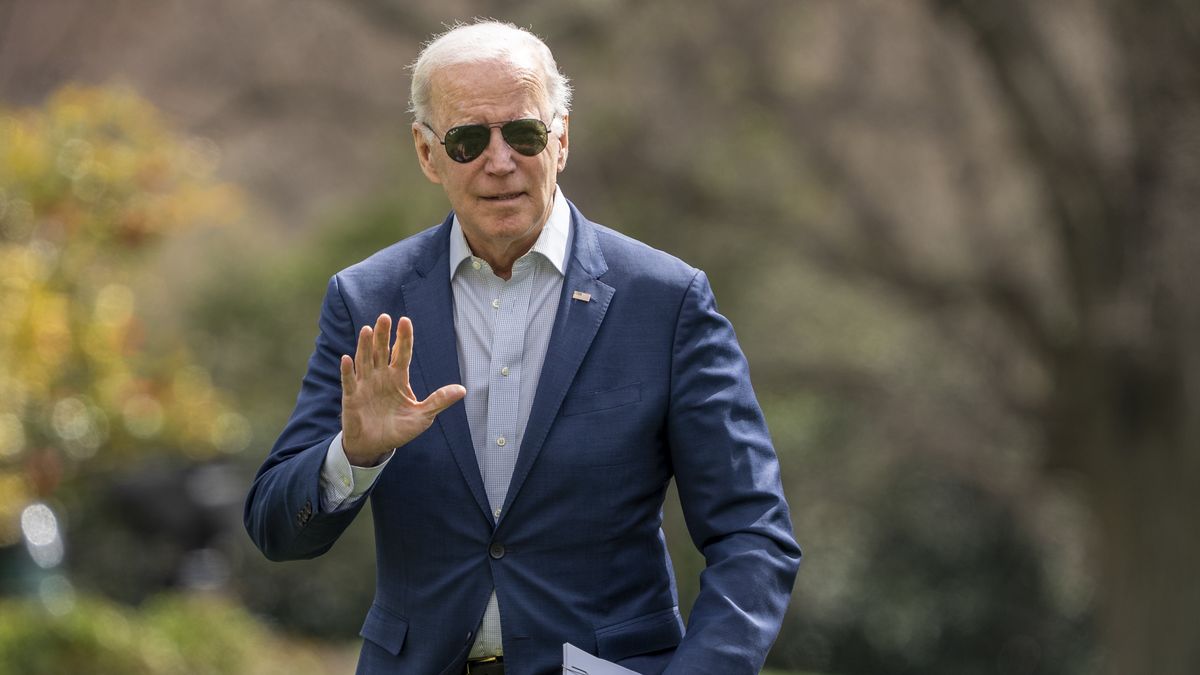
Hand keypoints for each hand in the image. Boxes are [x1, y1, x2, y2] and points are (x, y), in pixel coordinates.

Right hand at [339, 314, 465, 464]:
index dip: (403, 337)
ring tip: (366, 329)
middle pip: (381, 351)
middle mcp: (381, 377)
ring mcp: (365, 385)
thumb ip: (439, 401)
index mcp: (398, 378)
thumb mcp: (423, 416)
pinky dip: (347, 371)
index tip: (405, 320)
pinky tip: (346, 358)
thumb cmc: (399, 429)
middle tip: (384, 317)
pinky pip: (349, 382)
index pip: (402, 353)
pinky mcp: (352, 398)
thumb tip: (462, 390)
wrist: (376, 446)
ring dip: (364, 346)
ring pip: (364, 361)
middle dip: (382, 335)